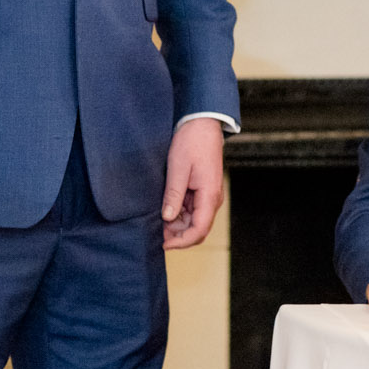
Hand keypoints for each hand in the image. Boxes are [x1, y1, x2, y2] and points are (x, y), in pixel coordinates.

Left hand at [161, 116, 224, 249]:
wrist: (202, 124)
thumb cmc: (192, 142)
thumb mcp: (178, 168)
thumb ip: (173, 195)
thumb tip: (167, 218)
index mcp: (209, 195)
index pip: (199, 230)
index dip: (182, 242)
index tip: (163, 244)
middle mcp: (212, 199)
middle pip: (197, 229)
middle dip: (177, 235)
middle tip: (155, 231)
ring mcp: (209, 195)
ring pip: (194, 221)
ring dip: (177, 224)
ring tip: (158, 218)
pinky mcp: (203, 191)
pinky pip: (192, 210)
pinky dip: (179, 213)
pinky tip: (165, 208)